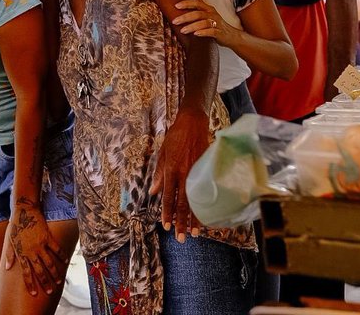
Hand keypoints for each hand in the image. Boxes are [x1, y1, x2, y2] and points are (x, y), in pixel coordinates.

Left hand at [5, 198, 65, 296]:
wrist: (24, 211)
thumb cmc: (16, 226)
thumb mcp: (10, 241)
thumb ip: (9, 255)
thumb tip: (7, 268)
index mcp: (22, 254)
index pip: (26, 273)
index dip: (30, 284)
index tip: (34, 293)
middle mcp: (31, 251)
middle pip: (39, 271)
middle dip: (44, 282)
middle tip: (49, 291)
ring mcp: (40, 245)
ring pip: (49, 263)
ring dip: (54, 273)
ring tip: (58, 281)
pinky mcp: (47, 237)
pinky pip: (56, 249)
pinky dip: (61, 256)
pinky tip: (65, 262)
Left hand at [149, 107, 209, 242]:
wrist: (193, 121)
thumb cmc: (176, 136)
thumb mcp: (162, 153)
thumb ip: (158, 174)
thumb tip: (153, 191)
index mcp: (170, 169)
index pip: (167, 197)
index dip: (167, 213)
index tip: (166, 226)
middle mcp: (183, 173)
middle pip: (182, 203)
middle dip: (181, 222)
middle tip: (181, 238)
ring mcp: (196, 171)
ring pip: (195, 199)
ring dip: (194, 218)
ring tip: (194, 233)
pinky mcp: (206, 168)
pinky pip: (205, 190)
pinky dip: (205, 204)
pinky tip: (207, 214)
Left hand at [173, 0, 240, 42]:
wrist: (232, 36)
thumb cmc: (216, 25)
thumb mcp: (207, 16)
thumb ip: (197, 10)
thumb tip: (185, 0)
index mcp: (208, 9)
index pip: (196, 3)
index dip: (186, 3)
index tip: (176, 6)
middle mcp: (213, 14)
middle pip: (198, 13)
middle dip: (185, 17)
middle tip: (175, 21)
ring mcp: (217, 23)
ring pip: (203, 23)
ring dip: (192, 26)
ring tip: (182, 30)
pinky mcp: (220, 33)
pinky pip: (212, 32)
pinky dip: (203, 32)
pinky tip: (196, 34)